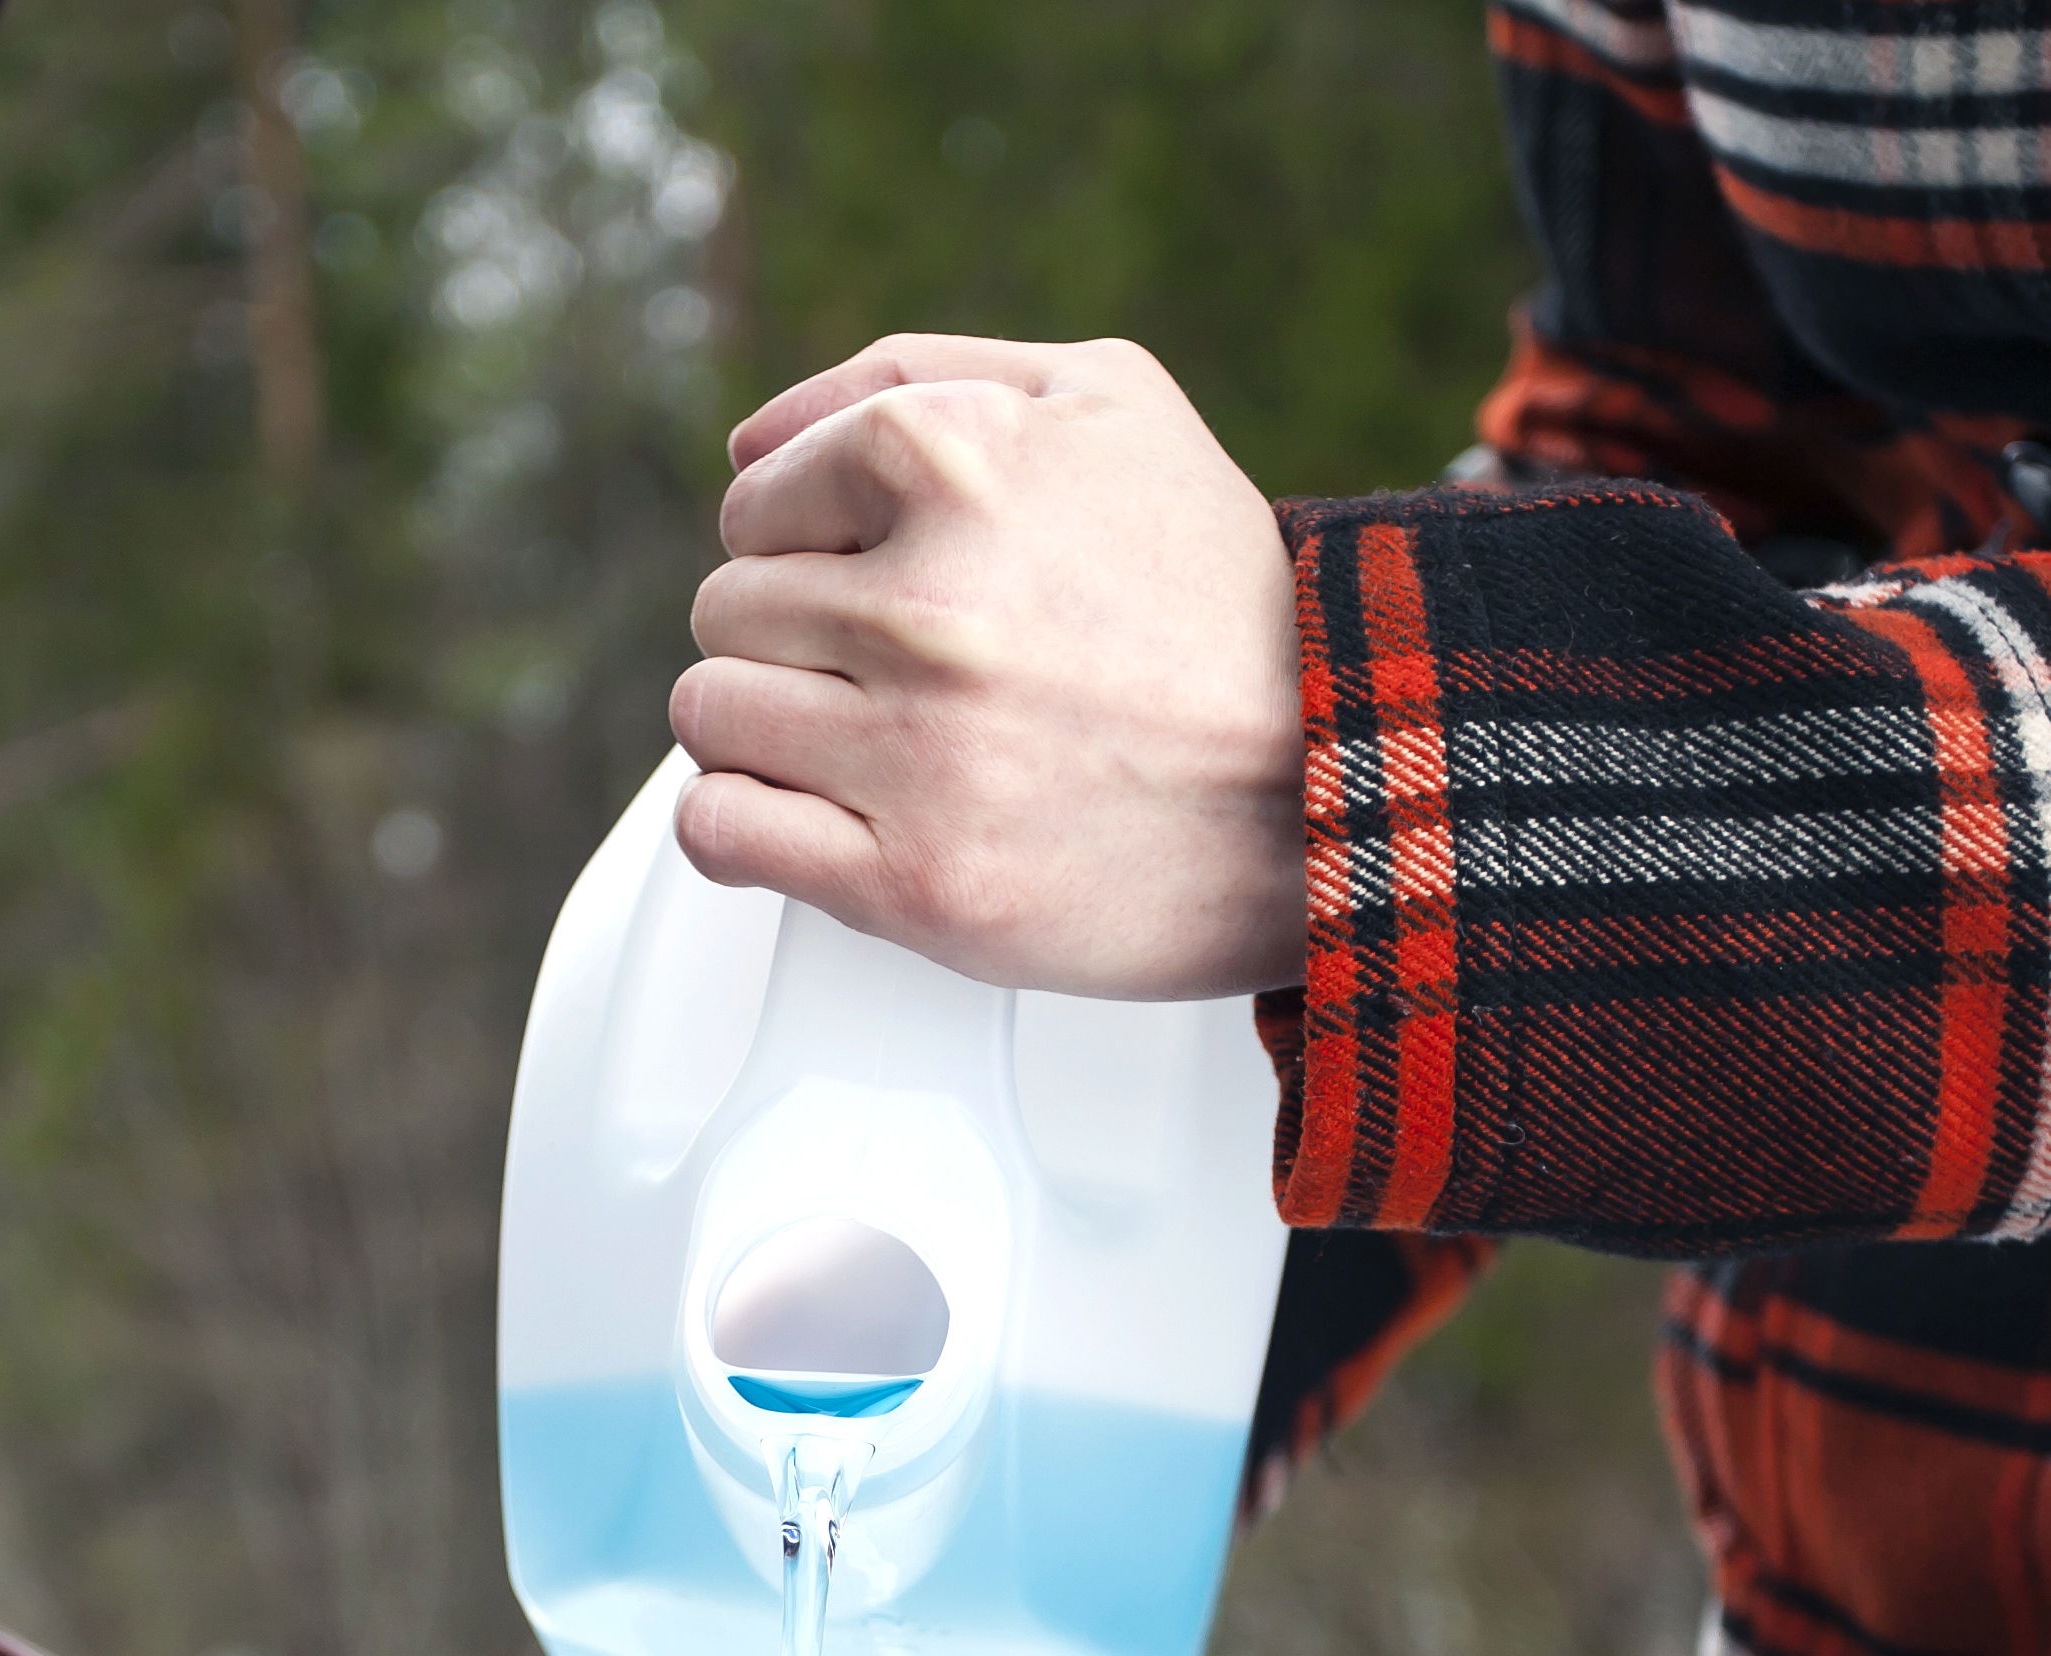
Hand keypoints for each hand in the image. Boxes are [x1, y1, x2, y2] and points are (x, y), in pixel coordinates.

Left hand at [671, 336, 1302, 1003]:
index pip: (756, 497)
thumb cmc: (1225, 601)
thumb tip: (753, 437)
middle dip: (795, 639)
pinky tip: (819, 818)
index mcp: (957, 462)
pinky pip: (722, 831)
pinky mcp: (917, 884)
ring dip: (766, 733)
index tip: (878, 586)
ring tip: (868, 746)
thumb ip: (918, 376)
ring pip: (708, 716)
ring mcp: (917, 751)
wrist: (1342, 786)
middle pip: (729, 610)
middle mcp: (929, 605)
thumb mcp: (1111, 406)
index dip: (809, 545)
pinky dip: (744, 827)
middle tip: (895, 675)